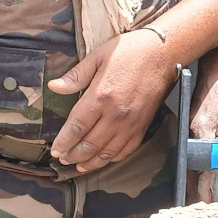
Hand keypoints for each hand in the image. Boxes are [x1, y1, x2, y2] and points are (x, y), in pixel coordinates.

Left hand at [48, 30, 177, 172]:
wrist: (164, 54)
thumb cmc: (130, 52)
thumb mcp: (98, 56)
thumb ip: (76, 75)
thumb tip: (54, 87)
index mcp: (101, 97)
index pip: (77, 128)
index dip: (64, 142)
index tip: (55, 150)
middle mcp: (116, 115)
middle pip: (89, 145)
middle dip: (73, 155)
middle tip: (63, 158)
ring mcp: (131, 123)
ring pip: (107, 152)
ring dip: (91, 162)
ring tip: (79, 165)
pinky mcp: (143, 126)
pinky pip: (126, 150)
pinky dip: (112, 158)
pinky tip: (103, 159)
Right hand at [189, 67, 217, 202]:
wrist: (217, 75)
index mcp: (204, 132)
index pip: (204, 165)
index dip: (205, 184)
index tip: (206, 198)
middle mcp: (192, 133)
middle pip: (195, 164)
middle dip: (200, 181)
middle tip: (205, 198)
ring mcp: (191, 130)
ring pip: (196, 156)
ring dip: (202, 169)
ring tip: (205, 186)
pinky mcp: (193, 128)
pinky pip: (197, 148)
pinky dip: (202, 158)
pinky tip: (209, 162)